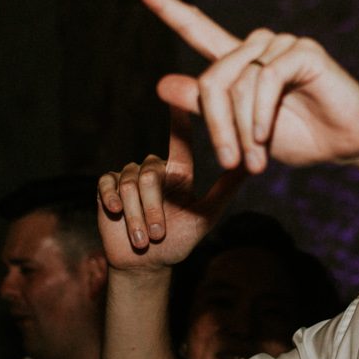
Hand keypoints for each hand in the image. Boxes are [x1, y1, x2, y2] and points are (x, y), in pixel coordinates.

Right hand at [97, 108, 242, 270]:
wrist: (147, 264)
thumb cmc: (180, 240)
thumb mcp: (207, 215)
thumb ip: (226, 188)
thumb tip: (251, 164)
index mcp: (178, 171)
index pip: (179, 139)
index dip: (179, 117)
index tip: (180, 95)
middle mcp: (154, 169)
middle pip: (150, 174)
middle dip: (153, 209)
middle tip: (158, 234)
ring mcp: (128, 176)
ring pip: (129, 184)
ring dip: (136, 215)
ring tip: (143, 239)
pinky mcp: (107, 187)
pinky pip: (107, 184)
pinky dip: (112, 200)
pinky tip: (115, 212)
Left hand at [131, 0, 358, 174]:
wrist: (350, 144)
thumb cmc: (301, 137)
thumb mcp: (242, 131)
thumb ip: (204, 108)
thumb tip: (161, 82)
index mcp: (240, 61)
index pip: (194, 26)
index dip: (164, 4)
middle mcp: (257, 45)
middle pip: (211, 78)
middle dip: (216, 126)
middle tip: (233, 163)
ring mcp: (281, 44)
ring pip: (236, 83)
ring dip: (241, 128)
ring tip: (256, 159)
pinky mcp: (303, 51)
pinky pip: (265, 80)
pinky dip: (260, 114)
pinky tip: (267, 135)